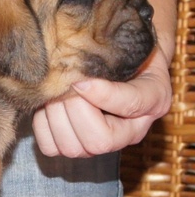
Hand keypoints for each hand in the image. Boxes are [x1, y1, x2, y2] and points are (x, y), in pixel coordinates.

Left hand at [32, 55, 171, 157]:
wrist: (115, 62)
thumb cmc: (121, 52)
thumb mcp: (126, 48)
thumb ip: (111, 59)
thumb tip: (76, 74)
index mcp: (153, 102)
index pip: (130, 105)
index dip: (102, 94)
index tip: (81, 79)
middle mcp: (130, 133)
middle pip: (98, 141)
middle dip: (73, 109)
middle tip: (63, 85)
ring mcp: (101, 144)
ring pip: (72, 148)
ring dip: (55, 116)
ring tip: (54, 92)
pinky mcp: (73, 146)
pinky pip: (50, 147)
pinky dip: (42, 125)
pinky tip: (47, 106)